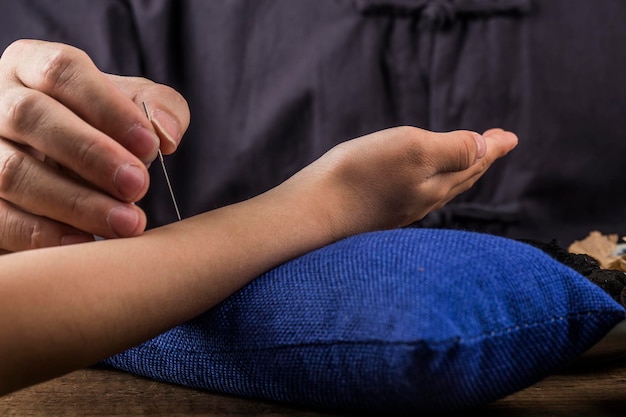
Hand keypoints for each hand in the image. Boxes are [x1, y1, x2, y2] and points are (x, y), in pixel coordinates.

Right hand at [0, 40, 189, 251]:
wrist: (67, 171)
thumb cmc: (105, 130)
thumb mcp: (135, 110)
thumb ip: (160, 109)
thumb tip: (165, 134)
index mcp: (33, 65)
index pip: (63, 71)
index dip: (108, 107)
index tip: (150, 145)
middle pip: (31, 115)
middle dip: (90, 153)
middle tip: (138, 186)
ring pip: (12, 171)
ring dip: (74, 202)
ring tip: (127, 223)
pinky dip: (43, 234)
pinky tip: (87, 242)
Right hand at [284, 126, 517, 238]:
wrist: (314, 213)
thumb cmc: (362, 175)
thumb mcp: (413, 150)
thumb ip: (452, 149)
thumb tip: (484, 149)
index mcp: (437, 183)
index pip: (474, 163)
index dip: (493, 147)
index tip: (510, 137)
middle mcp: (423, 200)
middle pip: (462, 177)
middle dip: (481, 158)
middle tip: (497, 143)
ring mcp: (400, 209)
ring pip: (442, 188)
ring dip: (461, 170)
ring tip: (469, 160)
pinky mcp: (379, 213)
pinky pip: (419, 195)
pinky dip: (434, 181)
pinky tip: (425, 181)